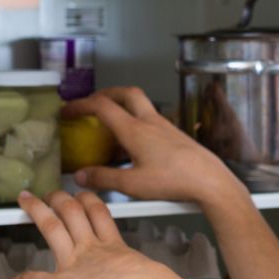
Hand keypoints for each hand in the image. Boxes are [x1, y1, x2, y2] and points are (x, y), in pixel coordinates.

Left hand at [2, 190, 170, 278]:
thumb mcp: (151, 277)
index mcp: (114, 246)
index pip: (99, 216)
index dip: (91, 202)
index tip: (84, 196)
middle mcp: (92, 248)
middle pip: (74, 212)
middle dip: (61, 199)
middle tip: (54, 191)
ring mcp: (74, 261)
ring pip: (52, 227)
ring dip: (39, 212)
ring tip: (28, 201)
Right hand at [64, 87, 241, 205]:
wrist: (211, 181)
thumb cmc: (176, 181)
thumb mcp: (132, 184)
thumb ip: (104, 178)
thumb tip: (82, 175)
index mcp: (135, 130)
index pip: (102, 106)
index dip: (80, 104)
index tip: (67, 111)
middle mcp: (151, 123)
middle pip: (126, 94)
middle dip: (106, 94)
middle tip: (93, 103)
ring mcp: (166, 128)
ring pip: (142, 107)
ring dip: (124, 109)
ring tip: (111, 127)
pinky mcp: (177, 136)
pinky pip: (152, 122)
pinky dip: (138, 125)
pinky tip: (135, 147)